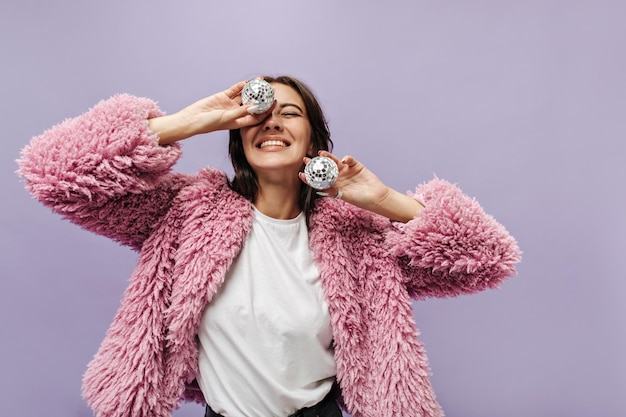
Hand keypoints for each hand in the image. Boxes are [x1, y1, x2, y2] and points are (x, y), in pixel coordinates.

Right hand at [150, 80, 274, 144]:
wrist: (192, 119)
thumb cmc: (208, 123)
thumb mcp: (226, 118)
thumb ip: (240, 112)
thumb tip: (254, 106)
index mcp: (239, 122)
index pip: (257, 116)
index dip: (266, 110)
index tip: (274, 104)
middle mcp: (236, 113)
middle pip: (252, 104)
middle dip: (261, 98)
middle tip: (271, 89)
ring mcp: (230, 104)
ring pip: (244, 95)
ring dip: (252, 89)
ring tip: (261, 82)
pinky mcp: (223, 97)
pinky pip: (234, 90)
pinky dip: (240, 86)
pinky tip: (246, 82)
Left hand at [300, 151, 423, 221]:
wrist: (376, 197)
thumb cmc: (360, 199)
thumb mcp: (344, 196)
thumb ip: (334, 191)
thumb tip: (321, 188)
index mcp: (334, 185)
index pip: (319, 180)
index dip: (310, 178)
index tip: (301, 174)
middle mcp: (338, 177)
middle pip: (324, 169)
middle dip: (315, 164)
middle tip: (306, 159)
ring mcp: (346, 170)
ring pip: (335, 162)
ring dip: (328, 157)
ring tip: (321, 153)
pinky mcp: (356, 166)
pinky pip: (349, 160)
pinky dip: (346, 158)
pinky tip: (344, 160)